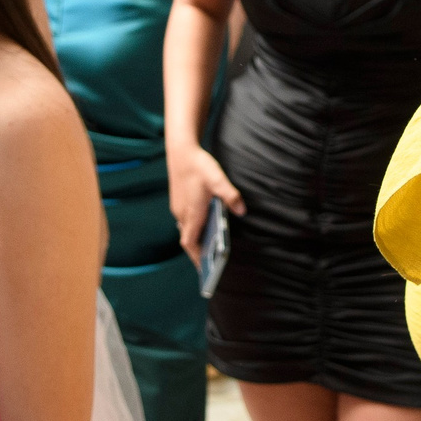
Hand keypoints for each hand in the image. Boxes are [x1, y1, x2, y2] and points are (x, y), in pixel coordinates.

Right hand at [168, 143, 242, 263]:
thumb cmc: (199, 165)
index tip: (203, 269)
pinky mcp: (178, 202)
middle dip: (199, 252)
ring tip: (211, 248)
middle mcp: (182, 214)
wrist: (180, 151)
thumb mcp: (218, 179)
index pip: (190, 243)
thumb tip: (241, 211)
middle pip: (189, 239)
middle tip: (211, 263)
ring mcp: (178, 208)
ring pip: (187, 230)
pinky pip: (186, 221)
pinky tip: (206, 226)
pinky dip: (195, 228)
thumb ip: (230, 196)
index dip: (196, 257)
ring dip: (197, 239)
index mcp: (192, 213)